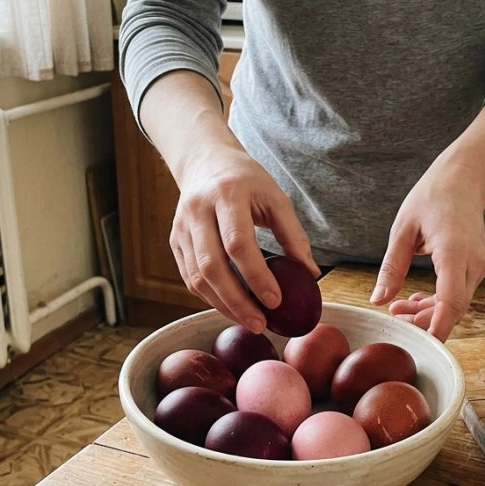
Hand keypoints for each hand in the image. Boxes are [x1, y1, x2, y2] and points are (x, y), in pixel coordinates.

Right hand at [171, 146, 318, 332]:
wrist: (205, 162)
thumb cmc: (247, 181)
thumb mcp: (275, 197)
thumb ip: (293, 234)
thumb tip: (310, 274)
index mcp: (227, 195)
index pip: (238, 243)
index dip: (256, 276)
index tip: (275, 300)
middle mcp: (197, 211)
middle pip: (212, 266)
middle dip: (236, 301)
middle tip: (260, 324)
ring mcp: (181, 227)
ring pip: (196, 277)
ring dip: (222, 305)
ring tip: (249, 321)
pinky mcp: (174, 241)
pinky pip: (189, 277)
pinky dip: (209, 297)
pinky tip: (230, 307)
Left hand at [370, 161, 484, 340]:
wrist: (464, 179)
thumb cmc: (432, 197)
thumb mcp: (402, 229)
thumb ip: (392, 267)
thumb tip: (377, 300)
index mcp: (453, 250)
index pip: (451, 300)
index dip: (437, 327)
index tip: (421, 344)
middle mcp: (472, 262)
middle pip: (453, 309)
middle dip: (424, 322)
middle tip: (394, 318)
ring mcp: (478, 267)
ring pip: (456, 305)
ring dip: (429, 313)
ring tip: (399, 308)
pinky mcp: (475, 268)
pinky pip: (458, 295)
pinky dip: (438, 303)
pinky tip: (416, 299)